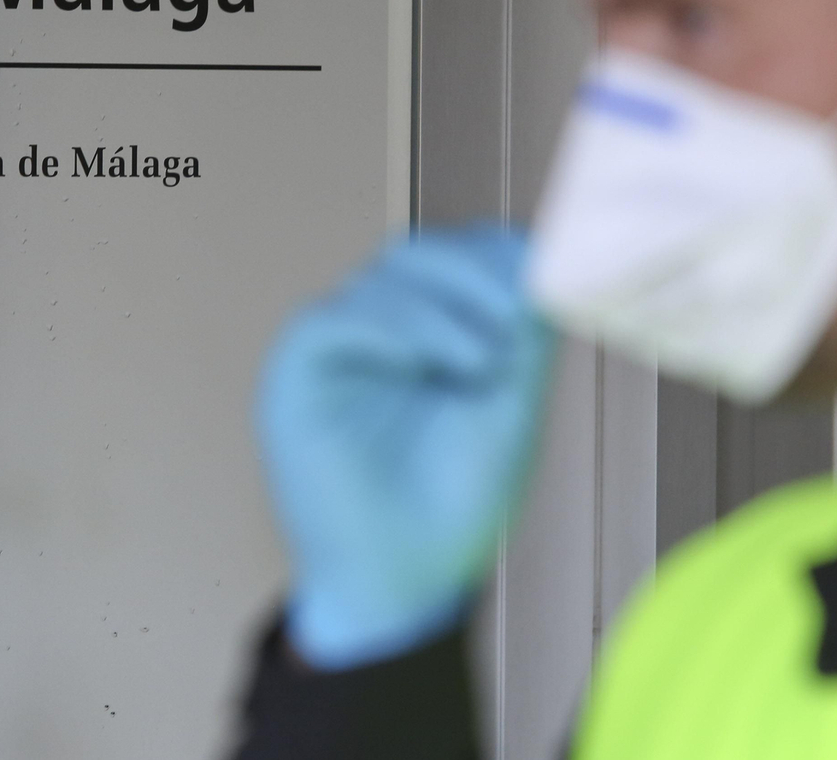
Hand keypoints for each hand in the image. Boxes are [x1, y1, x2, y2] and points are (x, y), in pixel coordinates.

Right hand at [256, 226, 553, 668]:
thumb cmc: (456, 503)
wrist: (403, 580)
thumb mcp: (509, 406)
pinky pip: (333, 319)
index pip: (457, 257)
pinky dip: (390, 326)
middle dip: (475, 273)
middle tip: (517, 310)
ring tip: (483, 362)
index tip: (538, 277)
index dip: (496, 255)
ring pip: (382, 279)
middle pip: (421, 256)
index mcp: (430, 331)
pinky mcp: (299, 371)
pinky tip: (431, 361)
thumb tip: (537, 256)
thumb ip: (522, 334)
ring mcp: (337, 346)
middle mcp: (381, 328)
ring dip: (442, 307)